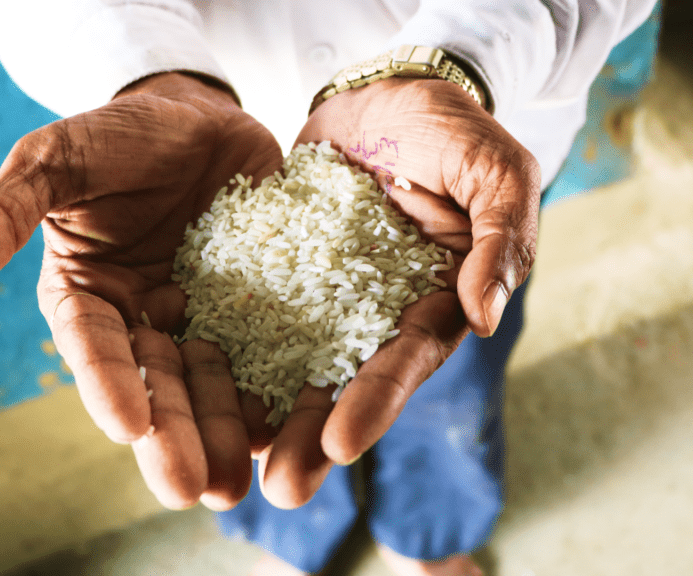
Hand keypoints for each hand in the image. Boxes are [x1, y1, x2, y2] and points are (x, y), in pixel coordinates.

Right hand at [0, 72, 282, 510]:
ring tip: (236, 482)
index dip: (108, 385)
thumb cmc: (115, 135)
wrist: (196, 118)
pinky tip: (292, 427)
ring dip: (222, 434)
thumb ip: (4, 213)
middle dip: (169, 437)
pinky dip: (276, 389)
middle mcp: (143, 318)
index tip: (126, 427)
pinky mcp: (256, 305)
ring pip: (211, 382)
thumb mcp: (55, 161)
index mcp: (87, 296)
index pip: (93, 346)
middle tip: (187, 489)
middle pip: (156, 383)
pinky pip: (268, 349)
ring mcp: (202, 316)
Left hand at [256, 77, 540, 507]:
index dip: (377, 399)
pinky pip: (251, 307)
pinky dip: (226, 344)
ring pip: (292, 358)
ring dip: (264, 410)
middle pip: (344, 380)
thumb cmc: (454, 132)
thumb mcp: (496, 172)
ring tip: (230, 459)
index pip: (407, 359)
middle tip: (281, 486)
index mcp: (434, 302)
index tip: (342, 442)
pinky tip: (193, 380)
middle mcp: (376, 312)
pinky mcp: (281, 267)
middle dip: (313, 433)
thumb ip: (499, 238)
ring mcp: (325, 294)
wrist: (388, 93)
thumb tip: (483, 315)